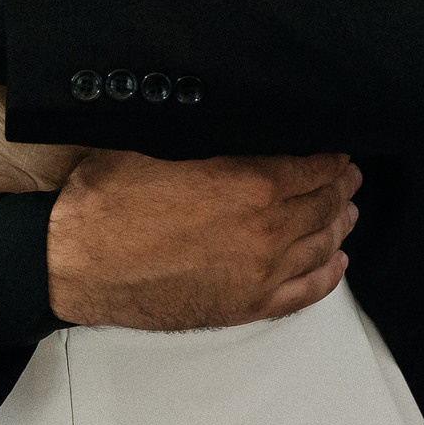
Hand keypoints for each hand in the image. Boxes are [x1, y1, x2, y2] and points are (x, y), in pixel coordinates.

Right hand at [46, 150, 361, 330]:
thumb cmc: (110, 200)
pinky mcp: (248, 306)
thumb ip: (218, 135)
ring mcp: (263, 272)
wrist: (76, 263)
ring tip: (346, 211)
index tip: (336, 148)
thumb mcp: (165, 143)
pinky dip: (329, 273)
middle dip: (341, 186)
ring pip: (324, 243)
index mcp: (255, 183)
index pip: (320, 164)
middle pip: (327, 202)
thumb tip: (243, 119)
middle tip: (347, 176)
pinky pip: (308, 291)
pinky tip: (336, 260)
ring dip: (340, 224)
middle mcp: (270, 229)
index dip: (334, 154)